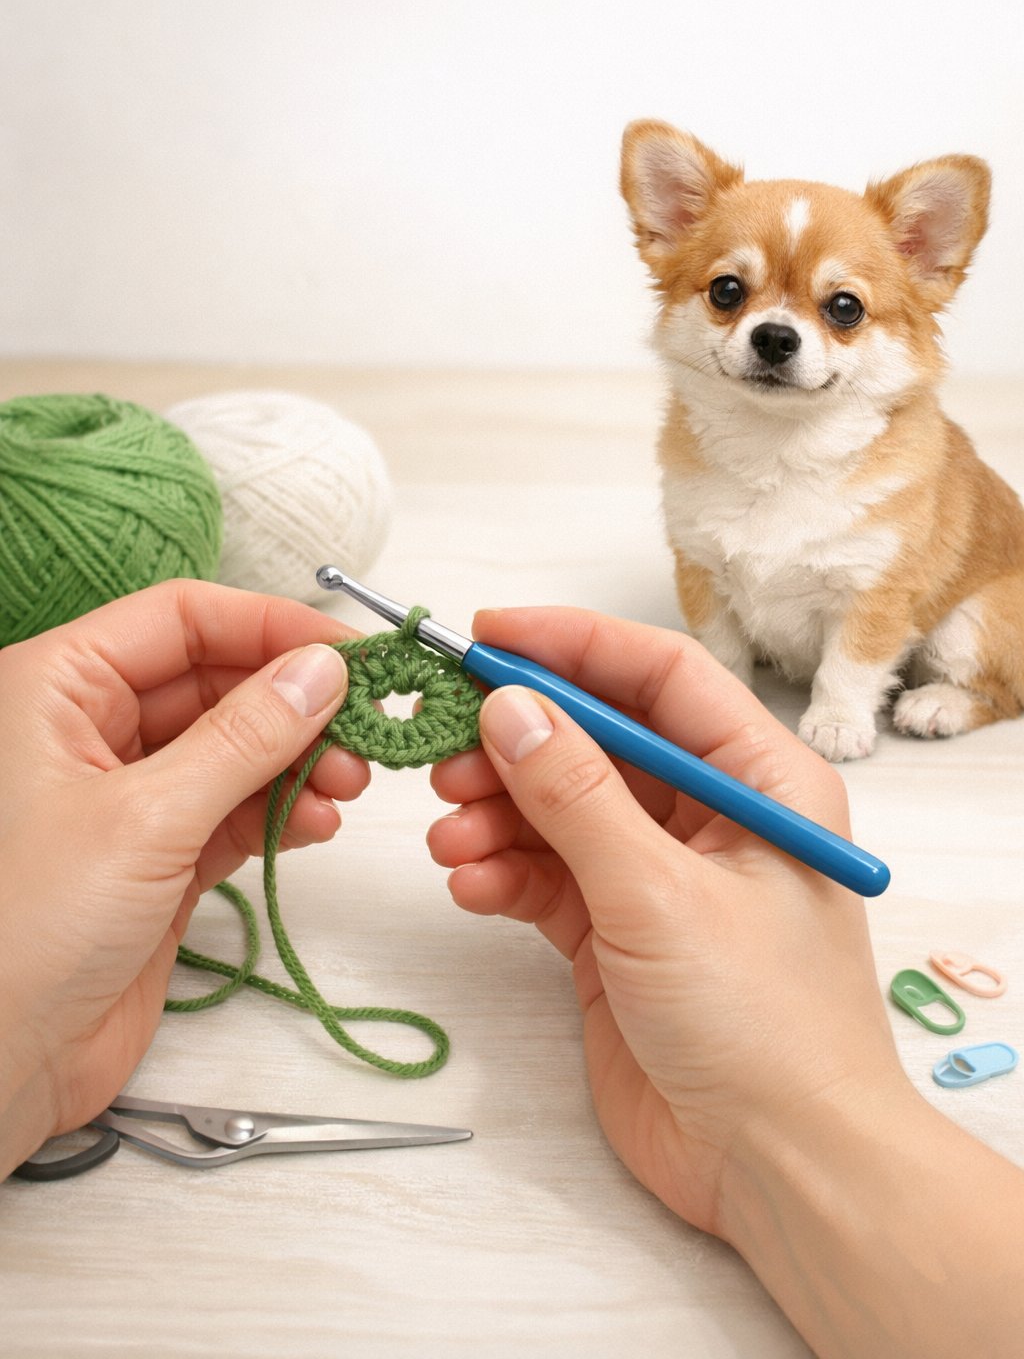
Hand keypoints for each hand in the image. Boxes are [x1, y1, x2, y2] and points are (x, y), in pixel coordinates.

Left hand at [0, 580, 365, 1175]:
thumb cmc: (24, 930)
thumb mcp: (146, 817)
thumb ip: (244, 737)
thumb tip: (323, 669)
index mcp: (57, 687)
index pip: (181, 619)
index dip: (269, 625)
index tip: (350, 651)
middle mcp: (90, 730)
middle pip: (215, 679)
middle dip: (295, 701)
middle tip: (365, 726)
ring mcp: (128, 796)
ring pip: (234, 746)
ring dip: (299, 758)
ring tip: (348, 783)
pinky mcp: (158, 858)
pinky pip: (235, 808)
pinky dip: (283, 809)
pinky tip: (320, 821)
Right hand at [428, 607, 905, 1236]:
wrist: (777, 1170)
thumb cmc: (762, 1023)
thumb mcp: (659, 892)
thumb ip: (576, 793)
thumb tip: (508, 704)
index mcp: (759, 779)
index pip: (660, 675)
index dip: (574, 643)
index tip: (487, 634)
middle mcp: (709, 816)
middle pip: (598, 740)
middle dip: (518, 739)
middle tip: (445, 745)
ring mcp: (658, 876)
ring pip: (561, 808)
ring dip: (497, 812)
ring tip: (447, 834)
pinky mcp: (616, 935)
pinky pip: (546, 876)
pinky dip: (502, 872)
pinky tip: (468, 885)